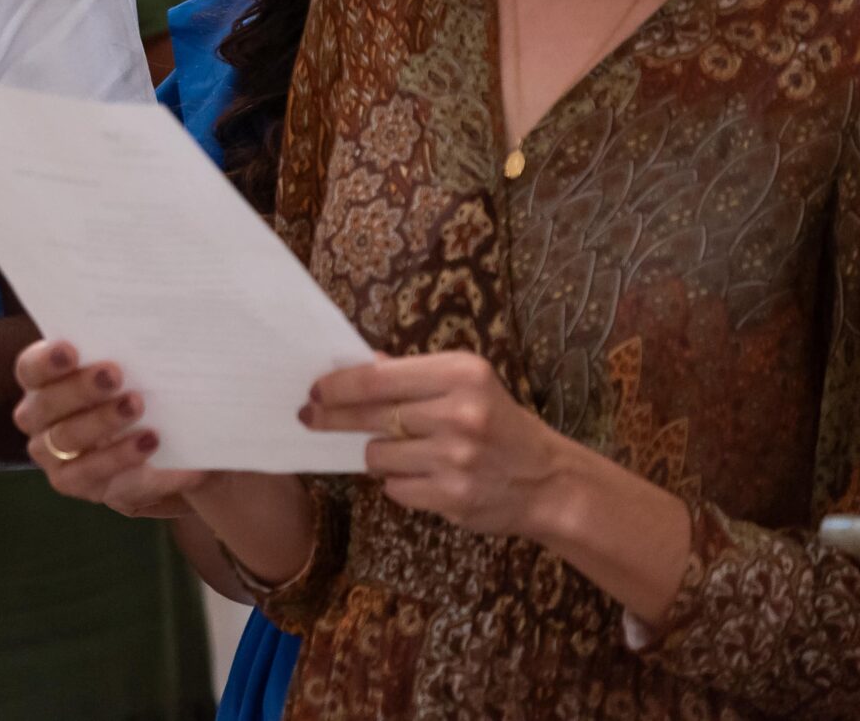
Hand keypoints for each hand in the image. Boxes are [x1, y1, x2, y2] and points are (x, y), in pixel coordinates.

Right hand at [12, 338, 211, 516]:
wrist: (150, 445)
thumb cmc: (129, 392)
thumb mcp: (127, 370)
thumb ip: (122, 353)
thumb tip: (146, 332)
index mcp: (41, 381)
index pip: (30, 368)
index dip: (46, 360)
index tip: (72, 349)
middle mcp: (36, 417)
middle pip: (45, 404)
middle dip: (80, 388)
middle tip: (115, 373)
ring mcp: (49, 453)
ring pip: (64, 438)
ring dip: (101, 421)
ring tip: (136, 405)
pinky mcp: (70, 481)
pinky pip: (88, 472)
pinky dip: (119, 456)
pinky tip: (149, 441)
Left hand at [305, 351, 565, 536]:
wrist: (549, 482)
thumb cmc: (499, 425)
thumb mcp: (467, 385)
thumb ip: (414, 375)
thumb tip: (359, 362)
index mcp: (462, 374)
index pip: (377, 378)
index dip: (337, 385)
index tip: (314, 389)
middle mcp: (459, 414)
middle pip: (370, 415)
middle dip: (332, 417)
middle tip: (310, 417)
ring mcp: (456, 458)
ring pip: (378, 455)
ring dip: (377, 454)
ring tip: (400, 451)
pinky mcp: (453, 497)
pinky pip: (395, 488)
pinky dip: (398, 483)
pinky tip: (421, 476)